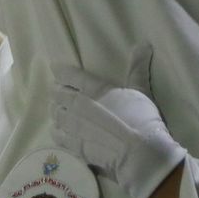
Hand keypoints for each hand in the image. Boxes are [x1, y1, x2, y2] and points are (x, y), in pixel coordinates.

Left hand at [49, 44, 184, 197]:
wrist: (139, 154)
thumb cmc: (142, 119)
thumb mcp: (141, 90)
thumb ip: (137, 68)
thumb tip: (143, 43)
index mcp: (94, 89)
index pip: (70, 75)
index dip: (60, 71)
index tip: (55, 68)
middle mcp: (78, 105)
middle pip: (58, 94)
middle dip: (56, 91)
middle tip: (57, 90)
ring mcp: (73, 126)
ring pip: (55, 114)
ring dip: (55, 110)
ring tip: (57, 109)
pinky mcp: (73, 146)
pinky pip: (57, 135)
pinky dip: (56, 131)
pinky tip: (58, 130)